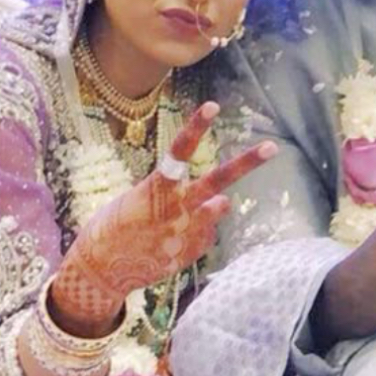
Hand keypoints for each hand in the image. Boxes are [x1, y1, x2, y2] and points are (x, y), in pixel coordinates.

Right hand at [52, 102, 276, 333]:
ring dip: (214, 204)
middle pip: (219, 179)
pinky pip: (206, 233)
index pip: (180, 150)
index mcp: (157, 188)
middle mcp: (178, 207)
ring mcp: (188, 231)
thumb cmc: (115, 227)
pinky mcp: (192, 251)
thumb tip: (224, 201)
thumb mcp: (139, 200)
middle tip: (272, 146)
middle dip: (247, 162)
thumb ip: (180, 195)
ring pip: (218, 208)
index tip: (212, 106)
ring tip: (191, 211)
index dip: (196, 127)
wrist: (103, 269)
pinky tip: (172, 239)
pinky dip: (196, 231)